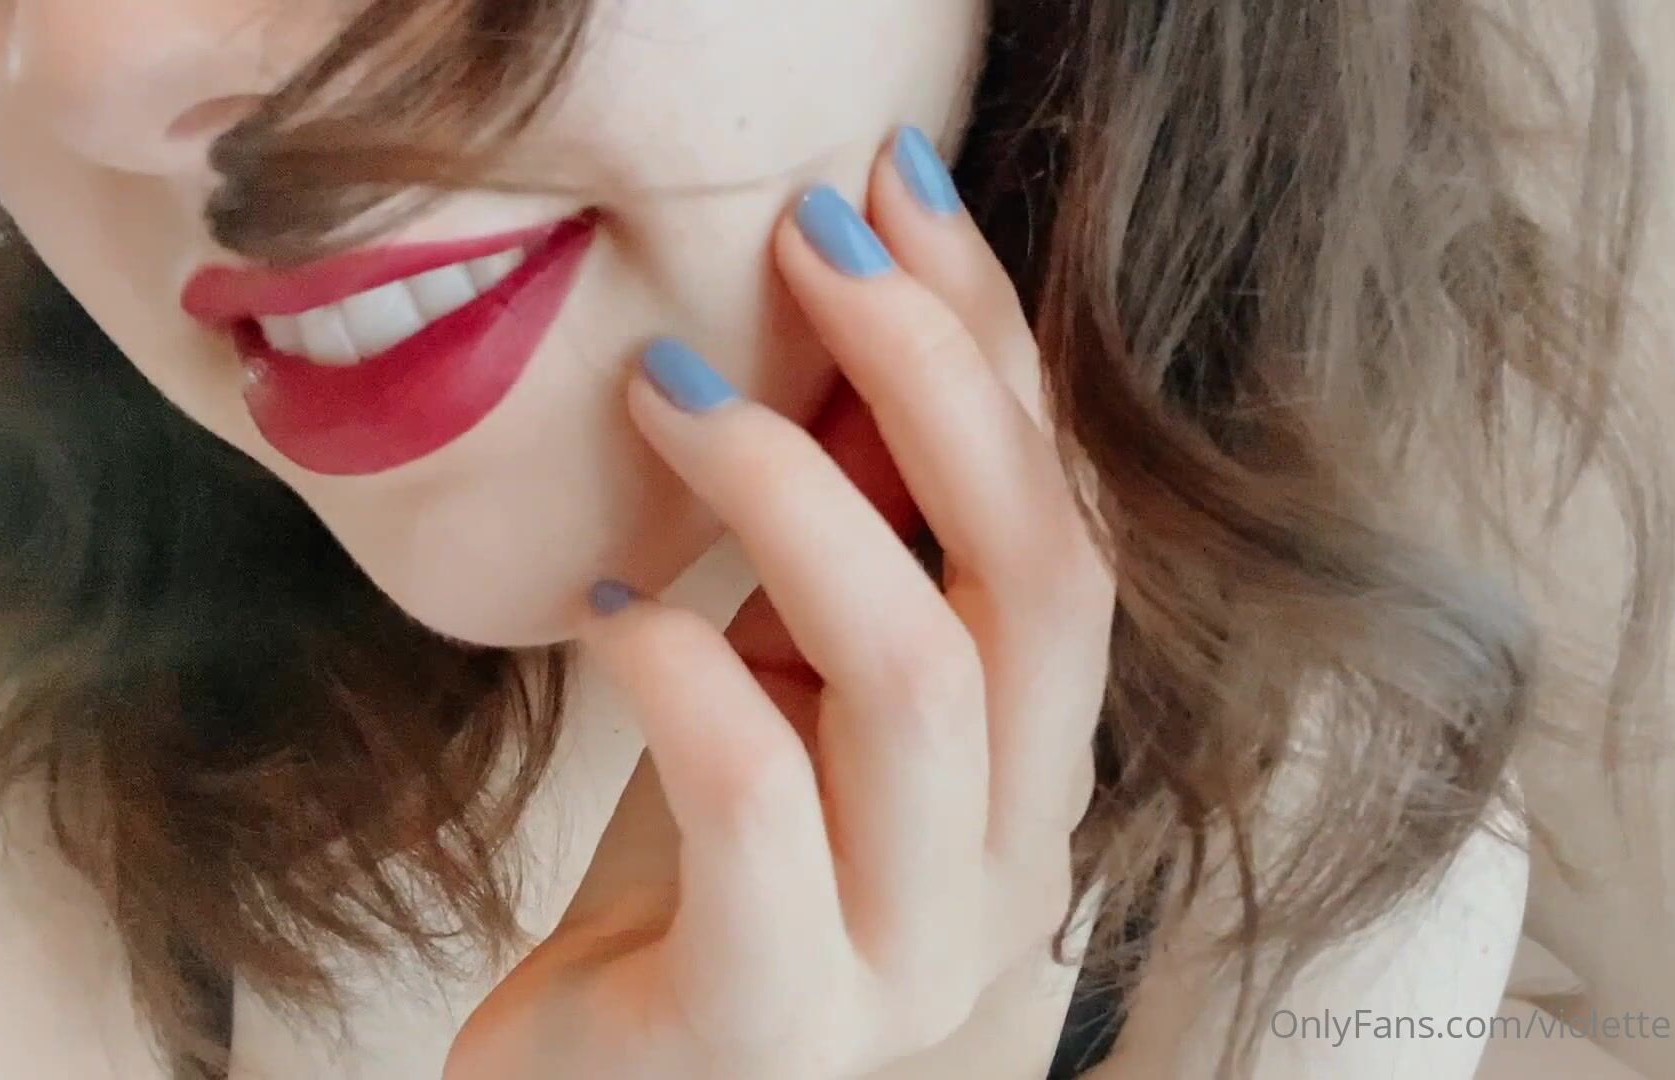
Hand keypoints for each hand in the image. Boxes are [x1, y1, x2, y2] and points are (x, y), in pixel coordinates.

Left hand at [444, 127, 1115, 1079]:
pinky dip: (678, 670)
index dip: (996, 347)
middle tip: (802, 242)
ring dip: (790, 493)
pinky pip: (755, 805)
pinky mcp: (778, 1020)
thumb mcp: (787, 680)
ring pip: (919, 678)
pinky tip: (606, 616)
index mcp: (1033, 769)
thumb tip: (855, 319)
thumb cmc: (695, 876)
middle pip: (1041, 582)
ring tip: (667, 389)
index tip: (894, 194)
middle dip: (929, 376)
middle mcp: (1012, 865)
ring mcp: (912, 959)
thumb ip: (849, 541)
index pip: (1067, 523)